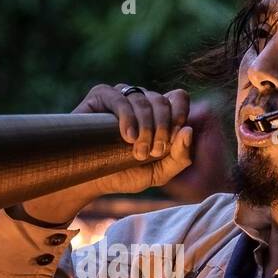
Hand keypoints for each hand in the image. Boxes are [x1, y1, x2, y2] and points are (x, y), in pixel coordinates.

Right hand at [18, 84, 194, 222]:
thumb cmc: (123, 175)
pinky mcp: (100, 96)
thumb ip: (180, 157)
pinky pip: (120, 98)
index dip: (180, 114)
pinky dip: (128, 117)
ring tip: (137, 152)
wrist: (88, 181)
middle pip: (163, 100)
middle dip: (162, 128)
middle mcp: (141, 100)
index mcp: (158, 113)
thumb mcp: (158, 173)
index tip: (172, 138)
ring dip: (147, 127)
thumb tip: (188, 130)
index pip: (178, 98)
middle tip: (153, 152)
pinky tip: (128, 137)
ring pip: (144, 99)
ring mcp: (121, 96)